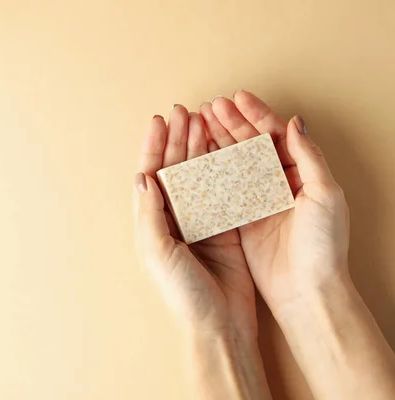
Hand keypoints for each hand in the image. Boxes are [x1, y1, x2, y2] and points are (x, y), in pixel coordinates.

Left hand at [133, 105, 256, 338]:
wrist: (220, 324)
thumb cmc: (184, 294)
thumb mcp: (158, 253)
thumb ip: (150, 215)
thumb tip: (142, 177)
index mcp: (152, 223)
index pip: (150, 175)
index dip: (154, 147)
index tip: (161, 121)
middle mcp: (174, 219)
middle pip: (174, 169)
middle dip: (178, 139)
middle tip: (186, 112)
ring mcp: (201, 221)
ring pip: (199, 175)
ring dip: (200, 148)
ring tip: (204, 122)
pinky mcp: (226, 227)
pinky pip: (224, 190)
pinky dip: (224, 169)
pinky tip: (227, 150)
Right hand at [205, 91, 349, 315]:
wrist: (306, 289)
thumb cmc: (323, 245)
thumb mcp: (325, 195)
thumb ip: (309, 157)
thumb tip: (295, 121)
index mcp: (301, 173)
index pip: (276, 135)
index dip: (257, 114)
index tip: (237, 98)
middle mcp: (278, 183)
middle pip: (251, 144)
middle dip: (231, 123)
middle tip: (211, 106)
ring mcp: (257, 199)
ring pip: (234, 162)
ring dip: (218, 141)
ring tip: (201, 121)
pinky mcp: (241, 218)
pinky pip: (224, 188)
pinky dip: (211, 170)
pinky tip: (198, 156)